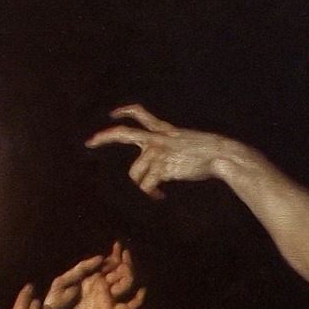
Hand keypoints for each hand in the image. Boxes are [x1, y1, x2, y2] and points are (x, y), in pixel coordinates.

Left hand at [43, 242, 145, 308]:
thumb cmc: (54, 303)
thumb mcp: (63, 281)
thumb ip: (81, 268)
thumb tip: (101, 257)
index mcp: (92, 278)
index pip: (109, 264)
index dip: (116, 255)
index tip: (118, 245)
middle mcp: (103, 288)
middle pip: (121, 272)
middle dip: (125, 262)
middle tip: (125, 254)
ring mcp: (108, 300)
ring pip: (126, 285)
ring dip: (129, 274)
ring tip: (126, 266)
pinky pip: (129, 308)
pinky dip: (138, 300)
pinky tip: (142, 291)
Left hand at [86, 104, 230, 198]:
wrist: (219, 154)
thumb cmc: (208, 151)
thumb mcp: (186, 140)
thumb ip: (172, 145)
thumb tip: (165, 161)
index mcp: (163, 129)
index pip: (140, 113)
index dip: (124, 111)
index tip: (113, 114)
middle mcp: (156, 138)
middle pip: (122, 134)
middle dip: (103, 138)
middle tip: (89, 143)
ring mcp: (157, 152)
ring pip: (135, 174)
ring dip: (143, 186)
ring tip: (155, 192)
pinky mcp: (161, 167)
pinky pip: (147, 187)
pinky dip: (152, 195)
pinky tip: (161, 197)